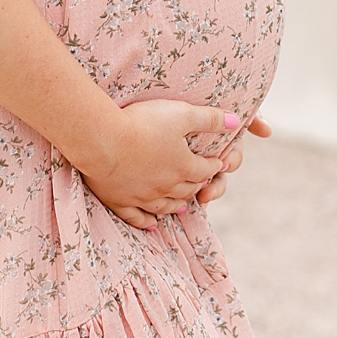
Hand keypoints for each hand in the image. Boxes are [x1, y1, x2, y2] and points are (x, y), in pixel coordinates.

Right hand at [78, 103, 268, 230]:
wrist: (102, 140)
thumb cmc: (142, 123)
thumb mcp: (181, 113)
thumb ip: (209, 119)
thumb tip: (234, 122)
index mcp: (184, 166)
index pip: (206, 169)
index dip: (214, 165)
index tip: (219, 162)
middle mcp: (167, 186)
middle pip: (187, 190)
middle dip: (198, 186)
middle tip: (201, 183)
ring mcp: (142, 197)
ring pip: (165, 206)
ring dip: (177, 205)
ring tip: (183, 206)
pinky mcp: (119, 201)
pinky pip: (136, 217)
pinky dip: (147, 221)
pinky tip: (152, 224)